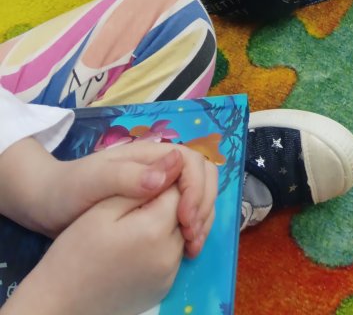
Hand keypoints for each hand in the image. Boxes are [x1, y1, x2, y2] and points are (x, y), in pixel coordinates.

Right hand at [6, 189, 184, 314]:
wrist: (59, 302)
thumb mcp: (103, 208)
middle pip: (186, 211)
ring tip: (137, 220)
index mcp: (155, 230)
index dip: (164, 178)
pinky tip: (140, 242)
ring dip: (170, 221)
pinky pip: (173, 256)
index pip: (180, 188)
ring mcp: (168, 277)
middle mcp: (170, 256)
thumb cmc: (75, 251)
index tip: (142, 182)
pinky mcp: (163, 290)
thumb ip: (143, 183)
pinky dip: (164, 244)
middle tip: (137, 200)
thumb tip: (177, 160)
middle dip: (171, 199)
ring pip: (182, 233)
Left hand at [48, 140, 216, 255]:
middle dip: (204, 203)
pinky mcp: (154, 206)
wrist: (48, 203)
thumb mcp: (94, 181)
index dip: (196, 188)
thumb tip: (168, 172)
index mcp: (150, 155)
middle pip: (202, 175)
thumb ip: (129, 175)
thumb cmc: (69, 188)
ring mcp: (159, 187)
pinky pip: (185, 211)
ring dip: (203, 217)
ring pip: (198, 193)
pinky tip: (185, 247)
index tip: (185, 218)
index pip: (191, 161)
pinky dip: (193, 226)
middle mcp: (160, 168)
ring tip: (192, 245)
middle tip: (192, 236)